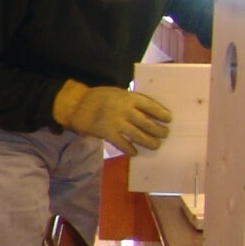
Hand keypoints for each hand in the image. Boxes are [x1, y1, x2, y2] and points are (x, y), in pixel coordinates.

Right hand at [51, 79, 171, 152]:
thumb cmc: (99, 98)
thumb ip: (131, 101)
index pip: (151, 106)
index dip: (162, 113)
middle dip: (158, 130)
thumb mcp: (117, 93)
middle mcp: (125, 110)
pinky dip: (130, 149)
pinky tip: (134, 152)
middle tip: (165, 134)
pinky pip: (122, 144)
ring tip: (155, 145)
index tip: (169, 119)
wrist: (75, 104)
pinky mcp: (107, 133)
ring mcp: (116, 122)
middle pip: (147, 123)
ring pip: (138, 135)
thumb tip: (149, 113)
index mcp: (128, 97)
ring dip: (149, 142)